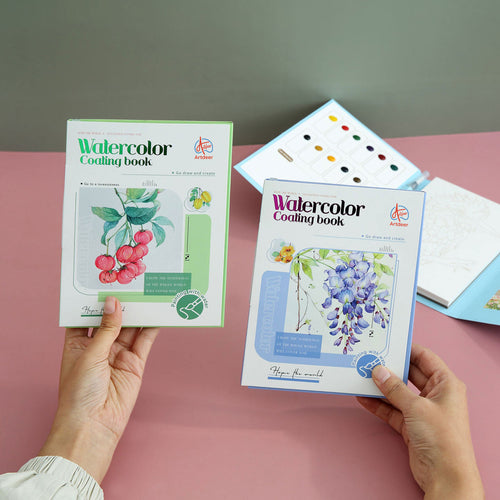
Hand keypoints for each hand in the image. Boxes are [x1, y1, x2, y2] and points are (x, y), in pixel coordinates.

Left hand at [39, 297, 158, 482]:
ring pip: (130, 327)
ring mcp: (118, 354)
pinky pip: (145, 340)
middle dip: (121, 303)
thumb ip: (106, 328)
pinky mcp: (136, 362)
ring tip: (147, 292)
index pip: (86, 316)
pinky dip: (151, 327)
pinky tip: (157, 312)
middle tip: (131, 282)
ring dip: (138, 312)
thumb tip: (114, 302)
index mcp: (78, 343)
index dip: (95, 300)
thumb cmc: (80, 393)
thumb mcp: (89, 355)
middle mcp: (99, 347)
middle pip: (112, 319)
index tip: (104, 281)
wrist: (94, 425)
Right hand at [357, 343, 483, 499]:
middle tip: (370, 360)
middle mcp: (436, 395)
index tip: (388, 343)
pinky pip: (392, 409)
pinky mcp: (411, 425)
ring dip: (381, 387)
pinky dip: (379, 405)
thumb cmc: (442, 438)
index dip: (407, 349)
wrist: (445, 475)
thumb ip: (394, 388)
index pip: (425, 358)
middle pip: (409, 375)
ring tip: (361, 376)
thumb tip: (378, 371)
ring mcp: (423, 410)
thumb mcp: (416, 407)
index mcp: (446, 384)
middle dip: (390, 369)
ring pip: (398, 393)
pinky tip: (363, 398)